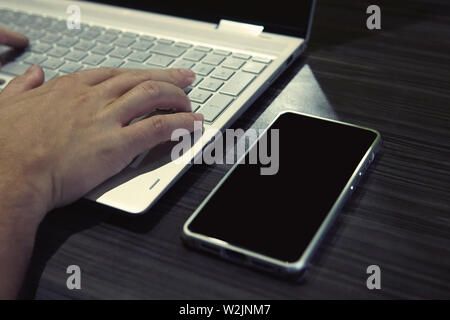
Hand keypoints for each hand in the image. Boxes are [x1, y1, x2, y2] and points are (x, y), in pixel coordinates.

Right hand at [0, 66, 201, 224]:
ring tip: (190, 104)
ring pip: (152, 95)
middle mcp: (92, 98)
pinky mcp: (116, 145)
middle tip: (185, 79)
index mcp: (70, 88)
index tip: (152, 74)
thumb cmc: (6, 146)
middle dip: (168, 77)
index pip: (115, 73)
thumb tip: (33, 73)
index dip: (140, 72)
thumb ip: (23, 86)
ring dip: (177, 98)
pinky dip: (180, 124)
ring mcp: (105, 120)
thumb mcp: (8, 104)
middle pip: (140, 79)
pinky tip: (192, 124)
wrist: (8, 176)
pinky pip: (157, 128)